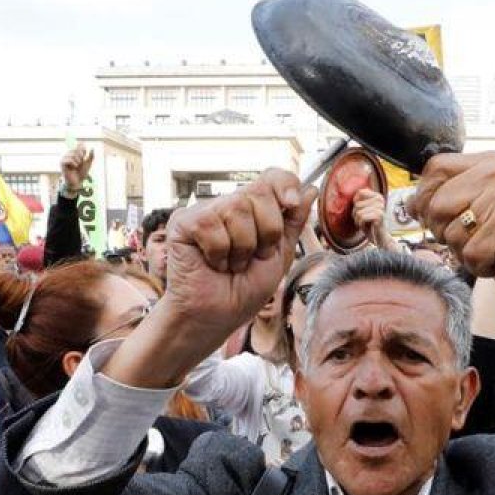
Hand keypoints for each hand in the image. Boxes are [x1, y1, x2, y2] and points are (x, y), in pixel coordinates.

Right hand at [61, 144, 94, 192]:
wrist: (77, 182)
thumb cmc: (81, 173)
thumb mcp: (88, 164)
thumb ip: (91, 156)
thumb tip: (92, 148)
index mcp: (74, 154)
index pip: (78, 146)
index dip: (82, 148)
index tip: (85, 154)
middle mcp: (69, 155)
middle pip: (75, 148)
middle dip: (80, 155)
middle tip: (81, 161)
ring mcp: (64, 158)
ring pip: (72, 153)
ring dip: (77, 159)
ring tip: (78, 165)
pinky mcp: (62, 163)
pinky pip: (68, 159)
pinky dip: (73, 162)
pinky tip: (74, 166)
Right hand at [165, 169, 316, 335]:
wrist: (217, 317)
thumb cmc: (244, 290)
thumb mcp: (280, 255)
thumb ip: (294, 223)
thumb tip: (311, 190)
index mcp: (253, 209)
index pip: (273, 177)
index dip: (285, 185)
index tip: (290, 204)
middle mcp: (229, 204)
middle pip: (260, 193)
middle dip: (267, 233)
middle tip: (253, 257)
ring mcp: (205, 211)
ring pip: (237, 209)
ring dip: (242, 248)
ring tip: (232, 264)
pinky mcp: (184, 222)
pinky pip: (212, 226)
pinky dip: (219, 253)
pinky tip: (213, 264)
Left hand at [351, 188, 385, 230]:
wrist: (378, 236)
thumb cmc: (368, 222)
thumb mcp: (363, 208)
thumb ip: (360, 199)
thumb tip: (354, 191)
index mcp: (377, 195)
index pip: (359, 192)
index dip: (356, 202)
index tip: (362, 210)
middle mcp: (380, 199)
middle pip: (357, 204)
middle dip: (356, 214)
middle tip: (364, 219)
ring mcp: (381, 207)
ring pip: (358, 212)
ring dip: (358, 220)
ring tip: (365, 223)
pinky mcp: (379, 215)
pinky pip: (362, 218)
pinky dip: (361, 224)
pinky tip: (367, 226)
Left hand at [408, 151, 494, 292]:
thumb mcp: (477, 203)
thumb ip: (446, 195)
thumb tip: (409, 203)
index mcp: (488, 163)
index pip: (435, 168)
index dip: (424, 196)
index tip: (435, 215)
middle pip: (436, 204)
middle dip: (443, 230)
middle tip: (470, 237)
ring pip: (450, 232)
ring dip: (463, 251)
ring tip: (488, 246)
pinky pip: (469, 253)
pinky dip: (479, 265)